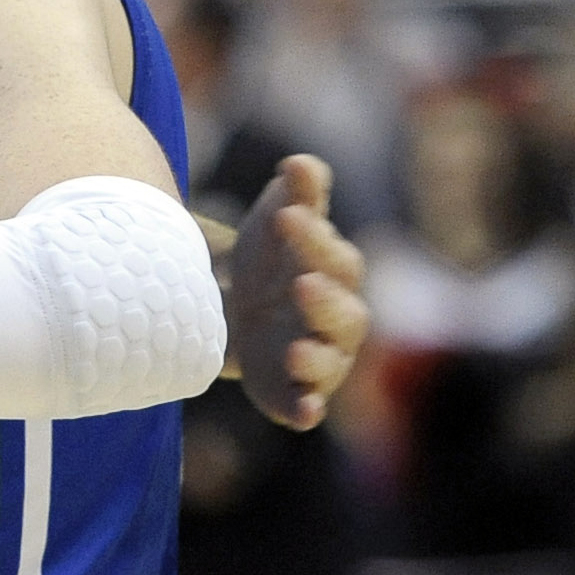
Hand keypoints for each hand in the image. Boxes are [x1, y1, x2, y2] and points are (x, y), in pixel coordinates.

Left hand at [224, 154, 368, 430]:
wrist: (231, 304)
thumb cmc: (268, 257)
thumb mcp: (278, 218)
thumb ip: (297, 193)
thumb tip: (299, 162)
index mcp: (335, 271)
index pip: (334, 255)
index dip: (313, 237)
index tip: (284, 215)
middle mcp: (336, 318)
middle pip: (343, 312)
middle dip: (324, 300)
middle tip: (300, 283)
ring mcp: (318, 358)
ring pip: (330, 362)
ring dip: (317, 359)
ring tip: (295, 351)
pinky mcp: (291, 393)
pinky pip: (305, 406)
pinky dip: (306, 409)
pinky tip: (302, 412)